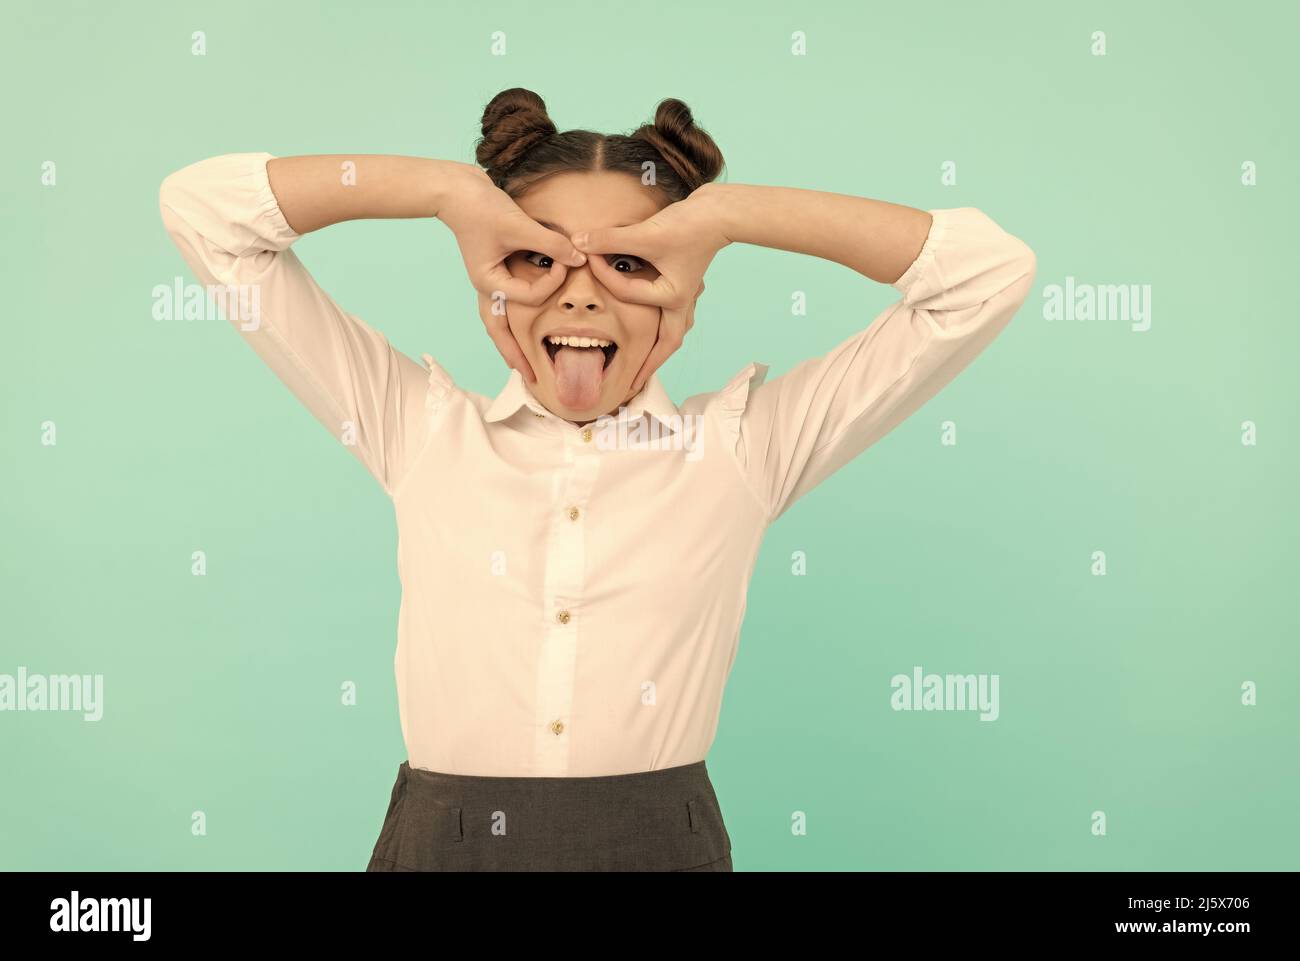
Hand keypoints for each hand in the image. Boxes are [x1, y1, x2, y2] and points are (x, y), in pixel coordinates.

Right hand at [435, 163, 585, 381]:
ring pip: (498, 322)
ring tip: (521, 364)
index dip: (553, 282)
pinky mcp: (494, 270)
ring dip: (509, 342)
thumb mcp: (519, 225)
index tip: (567, 259)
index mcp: (489, 282)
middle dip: (515, 354)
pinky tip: (522, 327)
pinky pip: (505, 302)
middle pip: (499, 331)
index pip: (530, 296)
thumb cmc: (483, 207)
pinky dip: (513, 318)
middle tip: (532, 378)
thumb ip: (551, 244)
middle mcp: (487, 287)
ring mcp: (488, 280)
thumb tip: (579, 257)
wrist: (457, 190)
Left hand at [571, 184, 730, 395]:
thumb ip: (610, 240)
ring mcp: (687, 294)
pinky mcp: (685, 282)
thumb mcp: (645, 234)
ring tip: (645, 360)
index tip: (588, 258)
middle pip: (667, 344)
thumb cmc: (688, 225)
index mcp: (673, 299)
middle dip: (649, 364)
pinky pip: (673, 312)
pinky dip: (662, 322)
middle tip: (632, 385)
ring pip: (674, 329)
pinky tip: (653, 322)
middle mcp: (682, 302)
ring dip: (660, 345)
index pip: (628, 293)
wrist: (720, 212)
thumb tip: (578, 242)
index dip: (605, 275)